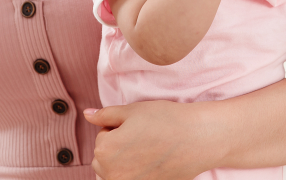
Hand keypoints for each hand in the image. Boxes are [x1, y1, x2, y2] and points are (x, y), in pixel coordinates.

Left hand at [84, 101, 221, 179]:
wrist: (198, 139)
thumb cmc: (165, 121)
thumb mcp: (131, 111)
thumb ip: (105, 115)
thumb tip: (87, 115)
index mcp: (105, 150)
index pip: (101, 137)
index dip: (118, 128)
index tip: (137, 126)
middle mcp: (112, 174)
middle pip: (104, 158)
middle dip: (117, 147)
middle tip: (143, 137)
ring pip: (115, 172)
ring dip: (125, 162)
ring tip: (148, 150)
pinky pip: (130, 179)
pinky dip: (137, 172)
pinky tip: (153, 162)